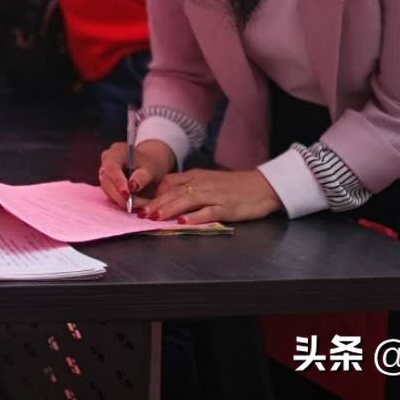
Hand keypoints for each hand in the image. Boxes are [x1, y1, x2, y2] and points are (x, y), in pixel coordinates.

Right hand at [98, 139, 175, 208]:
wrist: (149, 168)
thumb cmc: (150, 165)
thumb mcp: (151, 169)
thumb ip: (143, 176)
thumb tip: (132, 186)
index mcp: (116, 152)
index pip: (111, 166)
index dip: (117, 180)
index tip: (127, 194)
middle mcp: (107, 161)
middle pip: (106, 179)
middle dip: (119, 194)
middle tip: (133, 206)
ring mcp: (105, 172)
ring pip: (107, 189)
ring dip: (120, 200)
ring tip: (138, 206)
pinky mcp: (107, 183)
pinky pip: (110, 194)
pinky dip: (121, 201)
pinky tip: (133, 205)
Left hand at [139, 168, 283, 224]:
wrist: (262, 186)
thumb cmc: (233, 187)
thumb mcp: (207, 182)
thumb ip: (188, 188)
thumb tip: (166, 199)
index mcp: (195, 177)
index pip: (168, 183)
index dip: (152, 194)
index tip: (138, 204)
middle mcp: (202, 184)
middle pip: (174, 193)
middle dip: (155, 204)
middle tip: (139, 213)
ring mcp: (214, 195)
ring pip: (186, 201)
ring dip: (168, 209)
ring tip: (154, 218)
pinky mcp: (226, 207)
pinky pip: (208, 212)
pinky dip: (194, 217)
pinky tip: (183, 222)